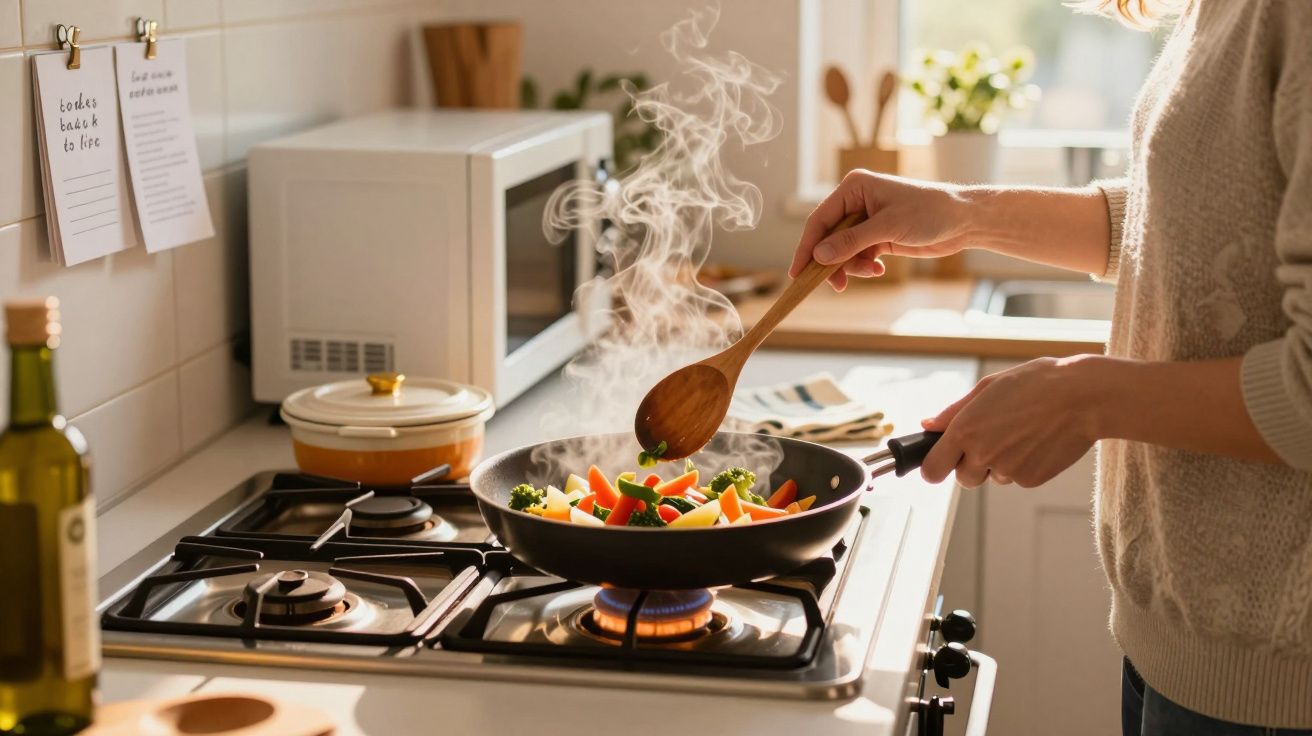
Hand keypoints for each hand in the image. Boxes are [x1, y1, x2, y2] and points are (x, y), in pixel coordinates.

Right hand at [789, 170, 975, 290]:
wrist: (963, 220)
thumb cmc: (929, 212)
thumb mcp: (888, 227)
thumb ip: (851, 242)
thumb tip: (819, 256)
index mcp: (854, 188)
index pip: (820, 220)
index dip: (807, 247)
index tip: (797, 272)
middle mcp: (856, 202)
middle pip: (828, 237)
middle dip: (832, 261)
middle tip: (834, 285)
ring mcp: (866, 220)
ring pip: (842, 250)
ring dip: (851, 266)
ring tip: (871, 272)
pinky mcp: (877, 236)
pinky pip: (858, 255)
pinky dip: (864, 266)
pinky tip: (878, 270)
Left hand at [919, 356, 1107, 487]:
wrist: (1083, 397)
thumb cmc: (1036, 384)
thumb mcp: (989, 388)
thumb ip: (954, 412)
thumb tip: (928, 426)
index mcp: (965, 430)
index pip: (932, 470)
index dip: (934, 467)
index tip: (941, 461)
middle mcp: (982, 454)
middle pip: (962, 479)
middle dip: (970, 465)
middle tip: (991, 438)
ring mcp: (1007, 470)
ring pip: (991, 477)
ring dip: (999, 463)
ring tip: (1021, 432)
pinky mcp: (1031, 480)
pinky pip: (1017, 478)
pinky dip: (1023, 465)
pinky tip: (1037, 441)